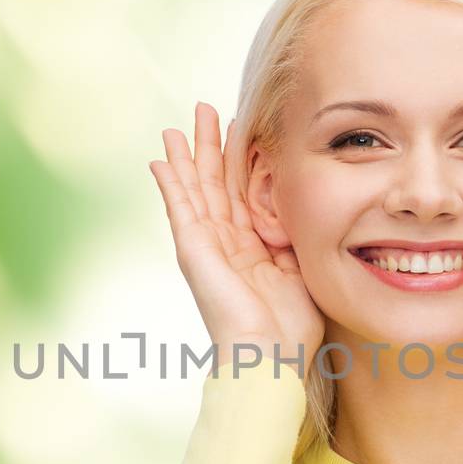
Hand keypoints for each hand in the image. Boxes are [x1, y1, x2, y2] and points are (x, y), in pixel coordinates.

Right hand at [149, 102, 324, 375]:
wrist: (268, 353)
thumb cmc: (292, 325)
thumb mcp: (302, 266)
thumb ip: (296, 234)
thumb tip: (303, 203)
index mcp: (252, 247)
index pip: (243, 193)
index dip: (241, 160)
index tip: (243, 127)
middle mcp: (226, 242)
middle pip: (214, 183)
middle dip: (210, 146)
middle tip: (206, 110)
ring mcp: (206, 244)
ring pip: (194, 188)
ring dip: (186, 155)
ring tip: (179, 125)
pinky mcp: (192, 248)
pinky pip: (178, 207)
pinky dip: (169, 183)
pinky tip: (159, 160)